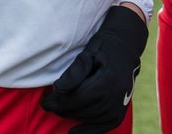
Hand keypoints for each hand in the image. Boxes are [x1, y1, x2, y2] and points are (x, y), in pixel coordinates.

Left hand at [41, 5, 148, 133]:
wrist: (127, 46)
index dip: (58, 101)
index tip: (45, 101)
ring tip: (59, 109)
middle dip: (62, 108)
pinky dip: (89, 131)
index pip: (77, 97)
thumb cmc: (105, 47)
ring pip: (90, 118)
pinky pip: (104, 126)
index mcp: (108, 80)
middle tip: (48, 104)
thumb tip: (58, 90)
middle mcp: (116, 96)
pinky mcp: (121, 111)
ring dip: (72, 116)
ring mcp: (120, 105)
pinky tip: (74, 132)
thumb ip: (75, 71)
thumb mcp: (89, 52)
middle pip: (82, 110)